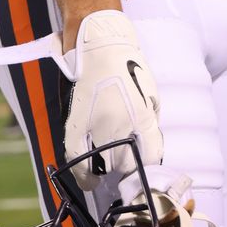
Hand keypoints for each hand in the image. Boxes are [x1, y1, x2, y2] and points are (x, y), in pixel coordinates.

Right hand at [62, 9, 162, 188]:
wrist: (102, 48)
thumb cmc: (131, 71)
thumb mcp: (151, 97)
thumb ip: (151, 127)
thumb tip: (149, 153)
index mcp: (143, 117)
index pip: (149, 158)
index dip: (146, 166)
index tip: (142, 167)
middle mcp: (120, 125)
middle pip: (125, 165)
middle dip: (127, 164)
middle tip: (124, 156)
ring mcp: (96, 126)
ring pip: (103, 165)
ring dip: (107, 166)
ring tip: (109, 161)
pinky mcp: (76, 124)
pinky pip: (77, 159)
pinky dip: (84, 173)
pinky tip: (90, 178)